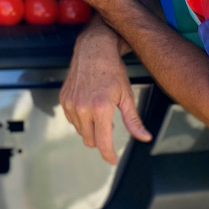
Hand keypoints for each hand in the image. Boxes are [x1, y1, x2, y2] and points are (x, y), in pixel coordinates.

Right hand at [60, 20, 150, 162]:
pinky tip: (89, 106)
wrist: (93, 49)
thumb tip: (144, 137)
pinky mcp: (64, 99)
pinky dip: (81, 119)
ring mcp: (70, 103)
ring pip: (80, 131)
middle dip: (100, 139)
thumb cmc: (112, 70)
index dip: (109, 154)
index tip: (113, 159)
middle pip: (90, 140)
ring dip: (90, 129)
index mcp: (100, 108)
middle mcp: (82, 107)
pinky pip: (72, 120)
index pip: (102, 143)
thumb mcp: (126, 95)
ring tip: (100, 112)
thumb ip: (133, 120)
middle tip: (109, 125)